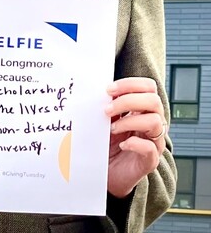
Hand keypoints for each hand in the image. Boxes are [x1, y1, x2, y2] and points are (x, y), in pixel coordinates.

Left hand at [105, 77, 166, 197]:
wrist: (107, 173)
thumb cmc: (108, 144)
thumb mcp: (107, 120)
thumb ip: (110, 105)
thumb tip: (103, 91)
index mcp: (143, 109)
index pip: (148, 87)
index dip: (130, 84)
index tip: (109, 89)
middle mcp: (152, 123)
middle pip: (154, 101)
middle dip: (128, 101)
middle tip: (107, 109)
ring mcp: (154, 142)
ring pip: (155, 122)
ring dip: (129, 121)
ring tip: (112, 129)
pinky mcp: (150, 160)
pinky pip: (150, 148)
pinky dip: (135, 143)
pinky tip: (122, 145)